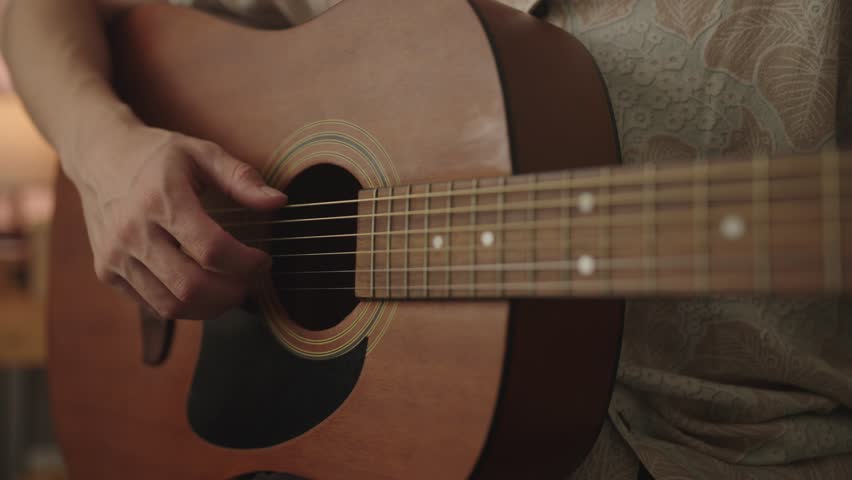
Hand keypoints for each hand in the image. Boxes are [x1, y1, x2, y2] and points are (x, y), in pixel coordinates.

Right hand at [69, 124, 286, 319]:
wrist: (99, 156)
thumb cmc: (158, 156)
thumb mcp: (202, 153)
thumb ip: (242, 178)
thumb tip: (280, 202)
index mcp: (161, 199)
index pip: (212, 249)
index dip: (246, 263)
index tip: (264, 260)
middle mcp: (132, 231)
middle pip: (191, 285)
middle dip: (232, 292)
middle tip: (251, 282)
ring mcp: (115, 256)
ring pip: (171, 305)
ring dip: (211, 307)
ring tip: (232, 291)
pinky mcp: (107, 272)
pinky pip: (152, 305)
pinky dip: (185, 307)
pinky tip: (203, 290)